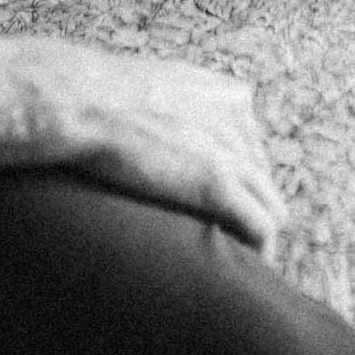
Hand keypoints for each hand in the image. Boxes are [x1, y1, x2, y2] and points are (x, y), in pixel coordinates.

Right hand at [57, 42, 286, 251]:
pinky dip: (258, 250)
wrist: (83, 101)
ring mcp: (231, 151)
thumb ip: (171, 105)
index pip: (251, 145)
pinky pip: (261, 226)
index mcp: (225, 95)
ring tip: (235, 260)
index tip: (221, 199)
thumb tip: (152, 127)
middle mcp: (237, 119)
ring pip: (271, 204)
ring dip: (255, 233)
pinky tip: (246, 267)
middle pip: (263, 176)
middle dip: (248, 205)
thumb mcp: (152, 87)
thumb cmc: (97, 97)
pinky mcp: (217, 183)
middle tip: (226, 236)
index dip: (237, 177)